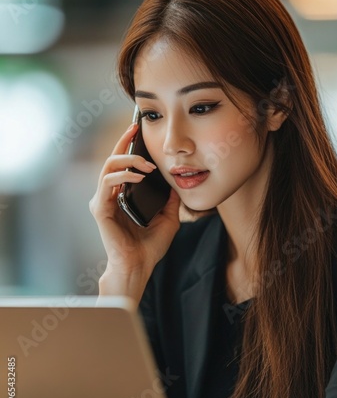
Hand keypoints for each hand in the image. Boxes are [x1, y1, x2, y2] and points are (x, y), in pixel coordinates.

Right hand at [89, 123, 180, 297]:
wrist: (139, 266)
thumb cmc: (150, 247)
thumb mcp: (168, 218)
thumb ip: (169, 200)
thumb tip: (176, 183)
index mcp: (121, 197)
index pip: (122, 165)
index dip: (127, 145)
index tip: (137, 130)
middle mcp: (109, 196)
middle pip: (112, 159)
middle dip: (124, 142)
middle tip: (136, 131)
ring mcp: (102, 201)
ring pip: (108, 166)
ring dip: (128, 160)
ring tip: (147, 165)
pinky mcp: (100, 208)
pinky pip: (108, 183)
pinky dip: (123, 175)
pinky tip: (139, 177)